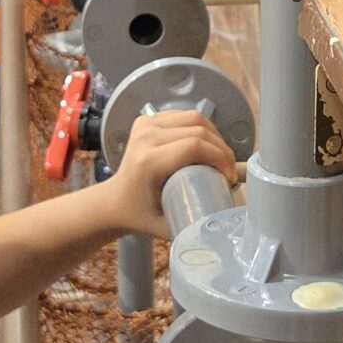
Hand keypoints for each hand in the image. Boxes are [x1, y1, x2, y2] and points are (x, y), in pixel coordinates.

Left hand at [100, 108, 240, 237]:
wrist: (114, 201)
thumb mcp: (166, 226)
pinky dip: (201, 128)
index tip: (228, 177)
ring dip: (214, 136)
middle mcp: (145, 137)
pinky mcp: (147, 120)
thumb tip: (225, 218)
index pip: (194, 146)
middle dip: (221, 148)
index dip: (219, 158)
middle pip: (198, 129)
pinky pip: (184, 115)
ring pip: (194, 117)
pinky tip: (207, 145)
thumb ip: (193, 224)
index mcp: (148, 161)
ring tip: (221, 157)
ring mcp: (145, 125)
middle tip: (229, 169)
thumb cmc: (139, 215)